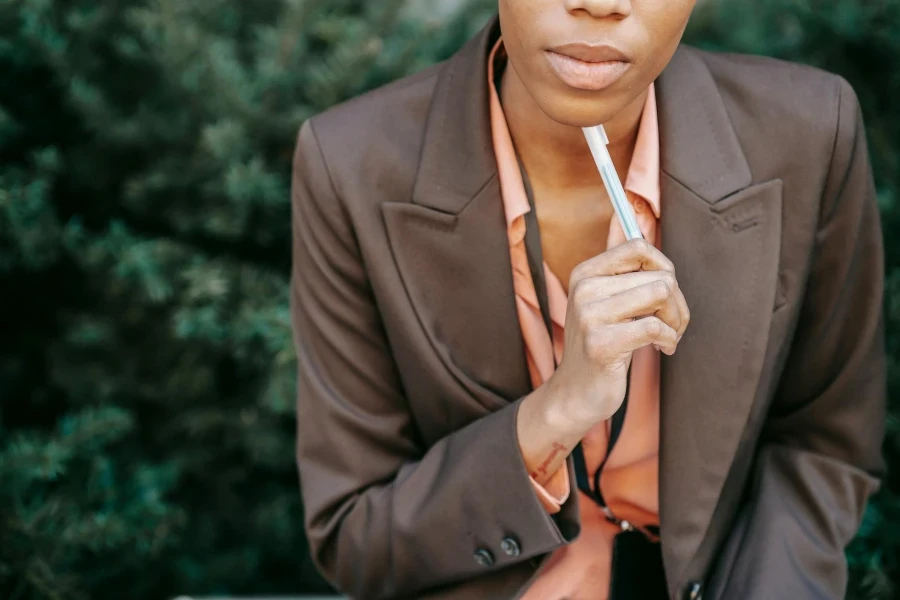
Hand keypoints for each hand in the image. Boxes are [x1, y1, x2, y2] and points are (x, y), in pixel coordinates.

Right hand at [548, 239, 690, 427]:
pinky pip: (656, 327)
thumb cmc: (601, 344)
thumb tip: (623, 217)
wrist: (576, 392)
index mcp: (585, 273)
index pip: (638, 247)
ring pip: (661, 294)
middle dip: (678, 304)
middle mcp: (584, 289)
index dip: (664, 268)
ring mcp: (589, 316)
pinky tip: (662, 349)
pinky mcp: (601, 344)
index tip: (664, 293)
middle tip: (671, 325)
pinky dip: (669, 339)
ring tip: (668, 335)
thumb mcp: (603, 299)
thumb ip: (616, 263)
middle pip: (660, 276)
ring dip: (677, 320)